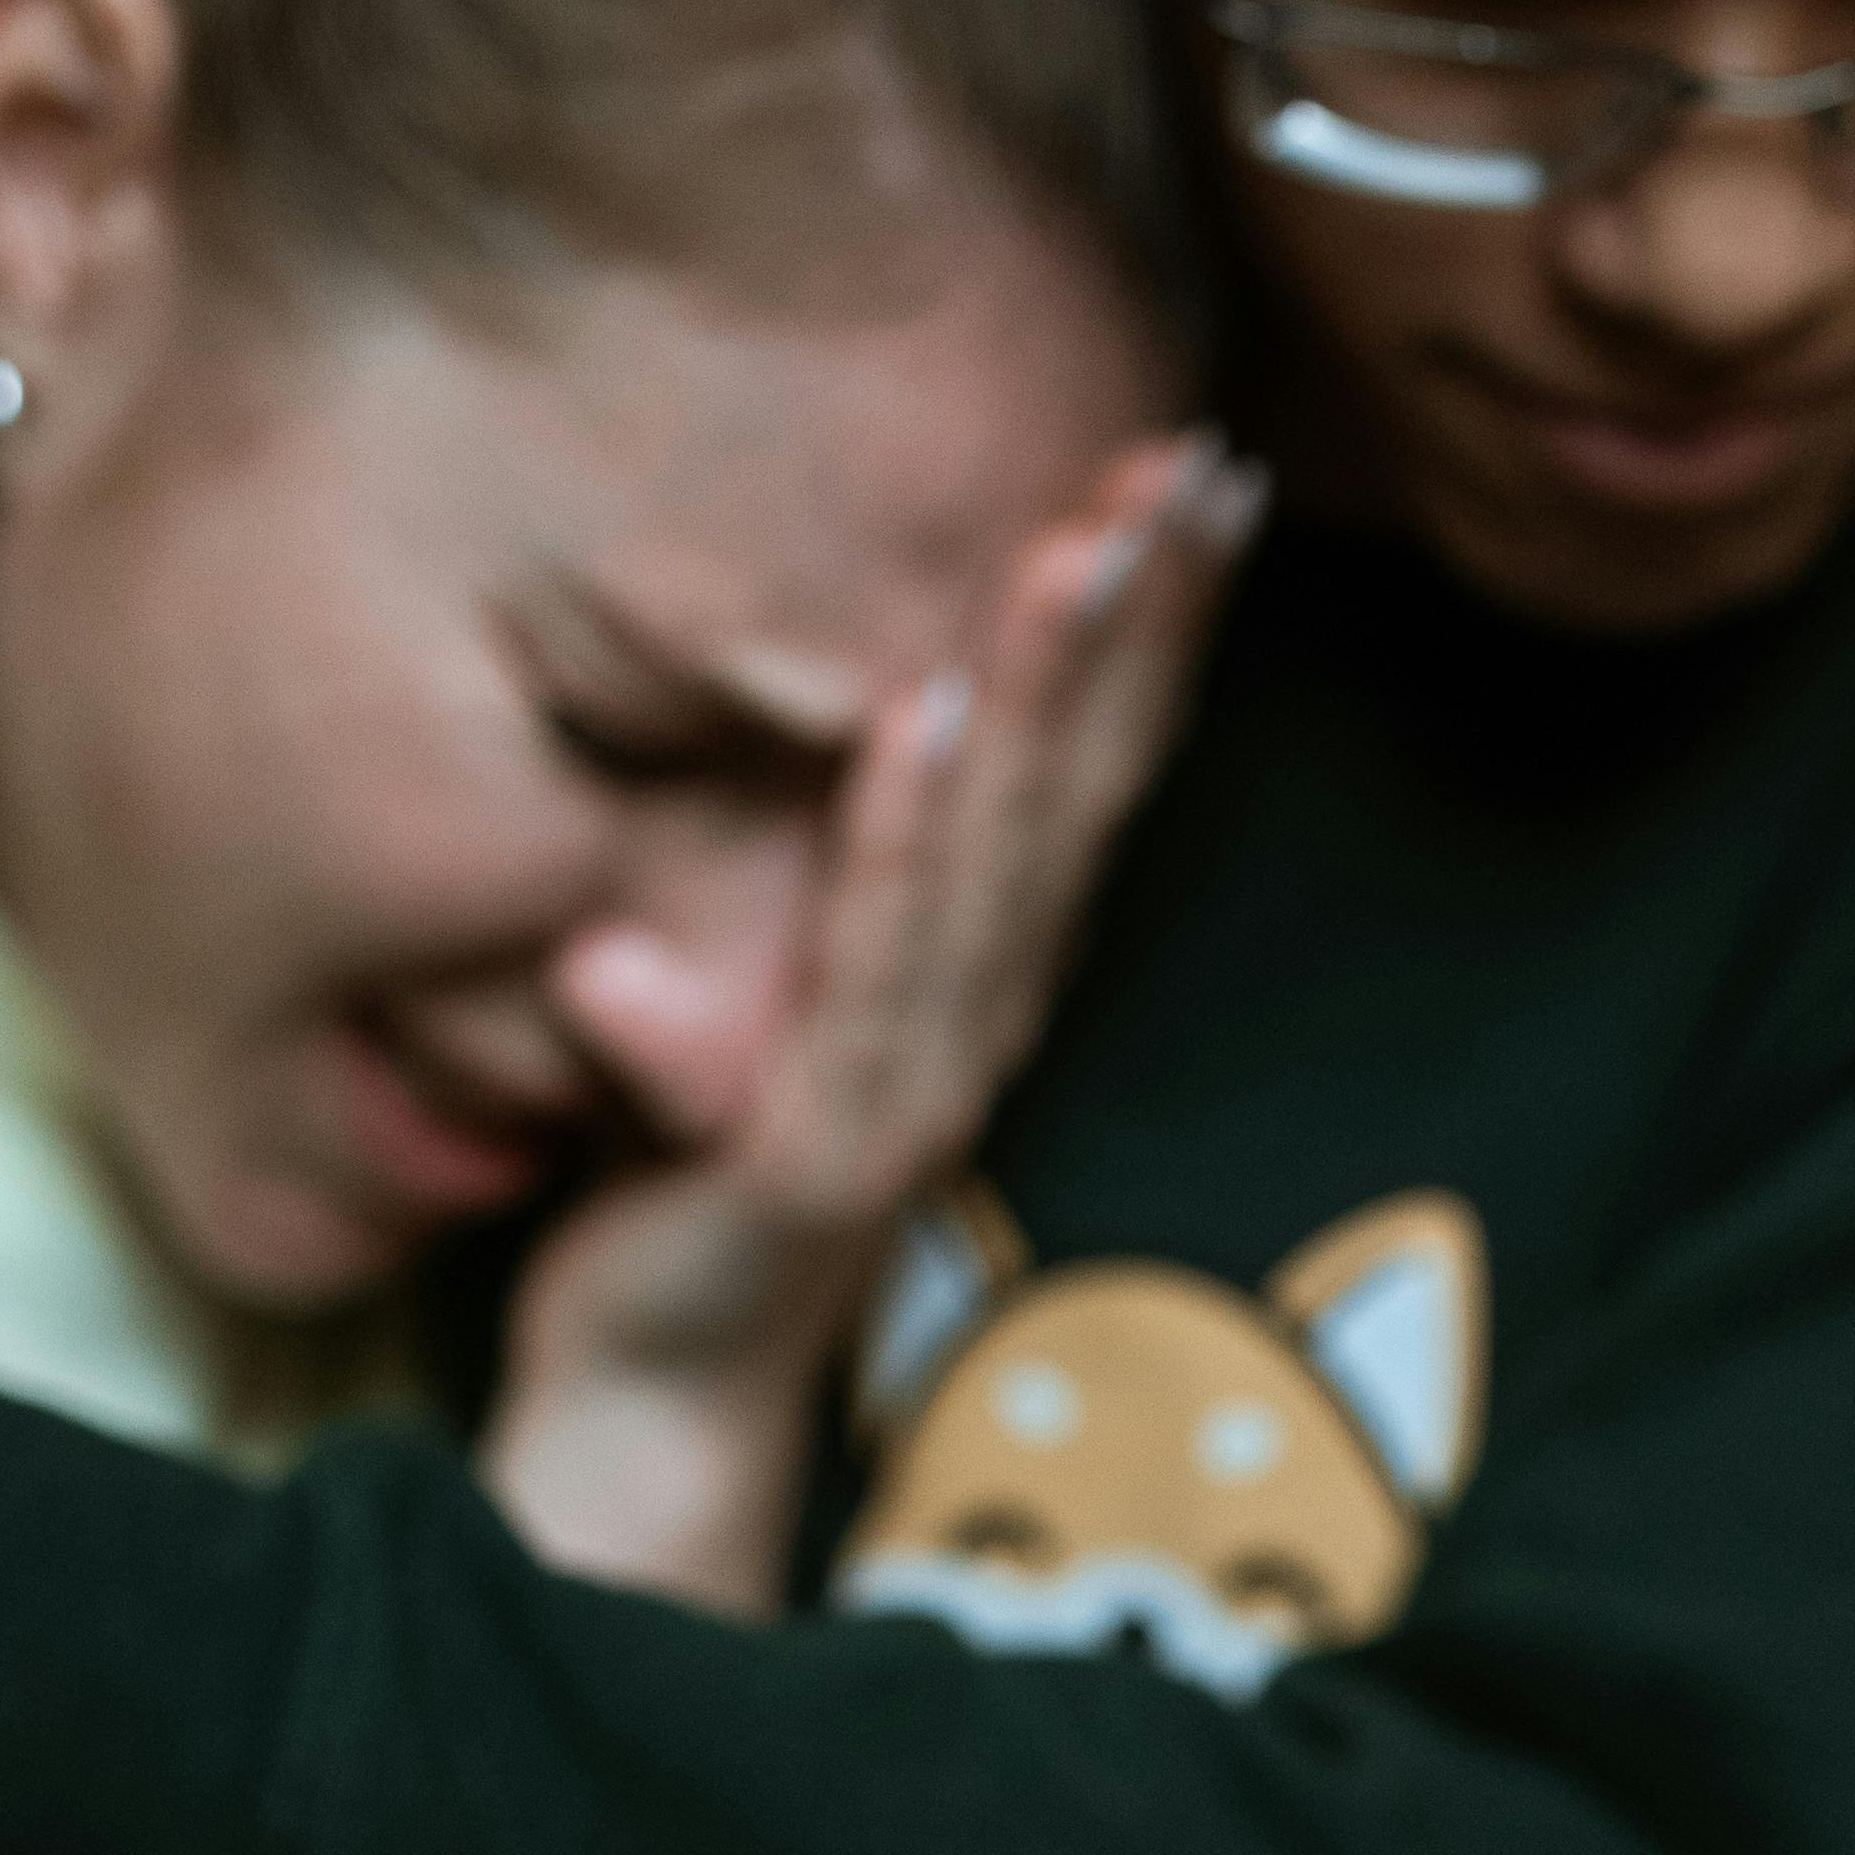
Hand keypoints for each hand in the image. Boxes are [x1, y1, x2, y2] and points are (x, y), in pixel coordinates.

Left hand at [484, 427, 1263, 1601]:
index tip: (1206, 469)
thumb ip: (773, 880)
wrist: (648, 1394)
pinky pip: (872, 964)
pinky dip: (898, 833)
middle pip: (1079, 790)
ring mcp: (916, 1081)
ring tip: (1077, 538)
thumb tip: (766, 742)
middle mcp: (978, 1014)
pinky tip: (924, 710)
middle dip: (1139, 622)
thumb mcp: (737, 993)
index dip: (1154, 627)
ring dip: (1044, 690)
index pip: (1087, 770)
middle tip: (1194, 461)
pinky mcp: (826, 1147)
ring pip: (997, 856)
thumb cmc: (691, 1186)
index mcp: (973, 968)